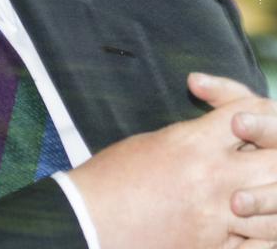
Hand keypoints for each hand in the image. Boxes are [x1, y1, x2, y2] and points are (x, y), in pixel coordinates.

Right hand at [68, 73, 276, 248]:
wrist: (88, 221)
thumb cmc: (108, 180)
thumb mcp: (149, 143)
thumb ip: (191, 138)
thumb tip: (216, 138)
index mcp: (191, 144)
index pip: (249, 112)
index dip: (255, 111)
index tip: (243, 120)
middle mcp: (212, 178)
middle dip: (275, 156)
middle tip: (263, 160)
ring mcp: (217, 216)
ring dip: (273, 200)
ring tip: (260, 197)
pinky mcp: (213, 247)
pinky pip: (262, 243)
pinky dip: (264, 235)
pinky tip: (254, 227)